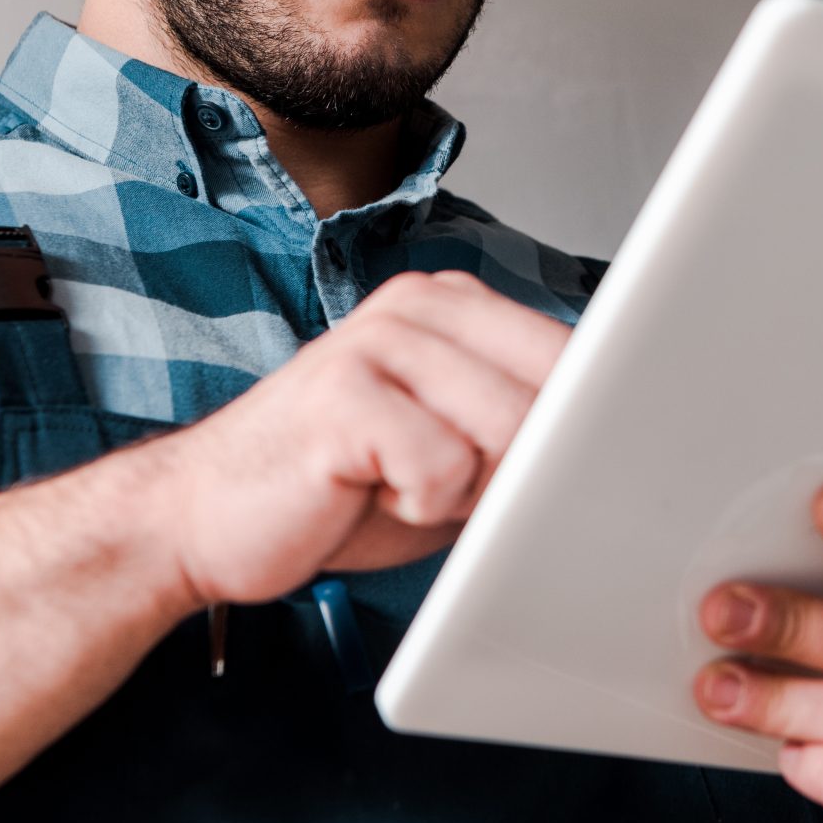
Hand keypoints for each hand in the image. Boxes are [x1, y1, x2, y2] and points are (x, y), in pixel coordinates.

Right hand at [145, 270, 568, 604]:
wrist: (206, 516)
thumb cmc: (339, 487)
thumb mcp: (455, 449)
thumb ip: (525, 430)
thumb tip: (617, 442)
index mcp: (454, 306)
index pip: (576, 354)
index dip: (593, 422)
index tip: (602, 459)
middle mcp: (418, 305)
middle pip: (551, 396)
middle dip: (519, 467)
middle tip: (449, 484)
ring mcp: (377, 341)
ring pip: (507, 431)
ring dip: (467, 490)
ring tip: (403, 483)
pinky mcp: (344, 395)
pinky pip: (445, 469)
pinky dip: (420, 507)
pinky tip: (367, 492)